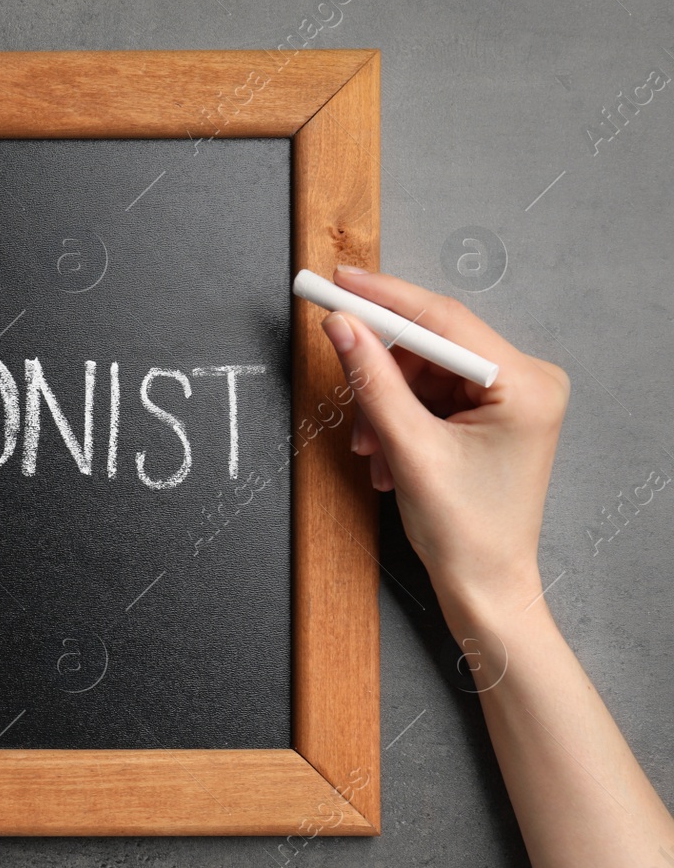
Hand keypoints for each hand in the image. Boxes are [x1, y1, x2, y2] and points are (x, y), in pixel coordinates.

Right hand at [318, 265, 570, 613]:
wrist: (485, 584)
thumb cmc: (466, 531)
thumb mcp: (408, 449)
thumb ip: (372, 381)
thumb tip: (341, 327)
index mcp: (526, 384)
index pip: (444, 321)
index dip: (384, 300)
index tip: (338, 283)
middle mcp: (528, 380)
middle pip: (432, 344)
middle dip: (382, 371)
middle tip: (339, 374)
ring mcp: (511, 396)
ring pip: (424, 371)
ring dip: (386, 403)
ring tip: (372, 449)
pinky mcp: (492, 412)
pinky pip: (430, 393)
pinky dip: (399, 417)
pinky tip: (388, 454)